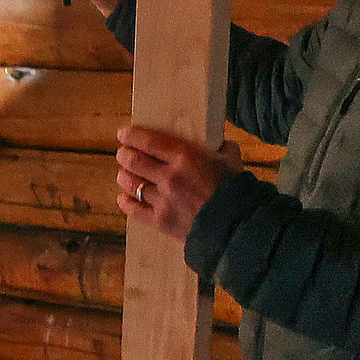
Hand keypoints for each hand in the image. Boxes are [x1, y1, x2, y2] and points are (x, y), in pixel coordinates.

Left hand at [116, 125, 236, 240]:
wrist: (237, 226)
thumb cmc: (236, 190)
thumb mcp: (231, 160)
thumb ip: (222, 147)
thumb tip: (220, 141)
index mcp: (186, 157)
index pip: (149, 141)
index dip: (131, 136)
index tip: (123, 134)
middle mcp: (170, 177)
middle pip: (134, 161)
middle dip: (124, 155)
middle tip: (122, 153)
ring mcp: (163, 200)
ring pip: (131, 184)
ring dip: (124, 177)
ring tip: (124, 174)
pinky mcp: (161, 221)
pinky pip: (135, 210)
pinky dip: (126, 202)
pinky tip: (123, 198)